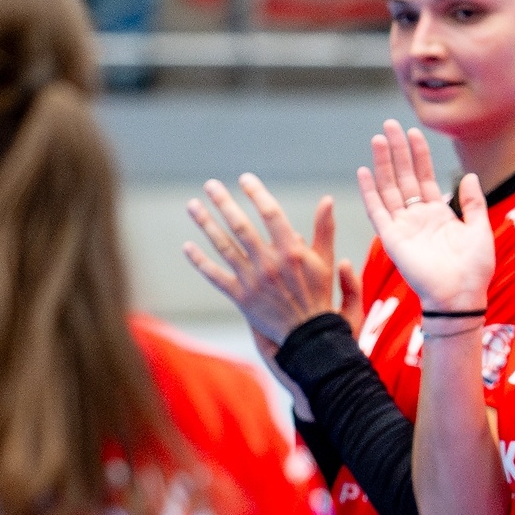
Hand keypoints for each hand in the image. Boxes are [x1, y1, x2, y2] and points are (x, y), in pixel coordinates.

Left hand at [184, 175, 343, 345]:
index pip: (270, 213)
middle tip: (210, 185)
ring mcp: (253, 281)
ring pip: (224, 246)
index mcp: (291, 251)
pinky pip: (216, 276)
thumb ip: (324, 229)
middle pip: (241, 225)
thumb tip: (327, 200)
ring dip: (206, 224)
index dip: (256, 193)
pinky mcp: (241, 298)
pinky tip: (187, 247)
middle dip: (223, 202)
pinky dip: (200, 262)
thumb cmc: (319, 294)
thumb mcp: (325, 260)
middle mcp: (270, 264)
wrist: (309, 335)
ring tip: (192, 206)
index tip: (244, 179)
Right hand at [355, 120, 494, 315]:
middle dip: (397, 151)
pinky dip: (370, 192)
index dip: (420, 155)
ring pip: (389, 188)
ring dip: (382, 164)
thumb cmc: (474, 269)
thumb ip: (473, 203)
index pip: (425, 177)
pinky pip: (377, 211)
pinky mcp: (392, 239)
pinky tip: (364, 171)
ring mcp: (403, 226)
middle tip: (389, 125)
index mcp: (438, 214)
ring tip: (378, 139)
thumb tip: (469, 175)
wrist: (461, 296)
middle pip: (404, 177)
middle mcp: (418, 217)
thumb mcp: (480, 229)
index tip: (414, 133)